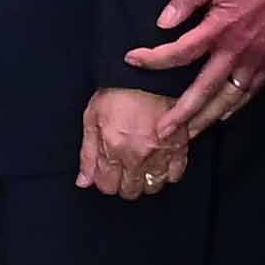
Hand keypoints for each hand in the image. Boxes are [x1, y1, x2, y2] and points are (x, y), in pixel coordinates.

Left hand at [76, 83, 192, 201]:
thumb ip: (88, 153)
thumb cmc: (118, 91)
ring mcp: (160, 153)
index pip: (107, 186)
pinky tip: (158, 162)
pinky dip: (166, 173)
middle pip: (130, 190)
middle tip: (122, 167)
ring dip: (144, 180)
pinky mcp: (180, 147)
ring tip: (140, 166)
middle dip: (123, 182)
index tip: (107, 171)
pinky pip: (174, 175)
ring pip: (152, 186)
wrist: (148, 73)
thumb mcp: (92, 117)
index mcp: (114, 148)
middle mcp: (137, 155)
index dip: (105, 180)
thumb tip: (83, 181)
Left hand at [128, 0, 264, 141]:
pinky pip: (249, 93)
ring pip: (227, 99)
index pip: (179, 52)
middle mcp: (236, 50)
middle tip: (162, 133)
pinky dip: (234, 108)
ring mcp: (255, 61)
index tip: (132, 60)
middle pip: (203, 90)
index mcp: (219, 27)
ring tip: (189, 134)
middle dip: (181, 114)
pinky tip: (222, 116)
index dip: (153, 59)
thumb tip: (163, 22)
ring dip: (207, 119)